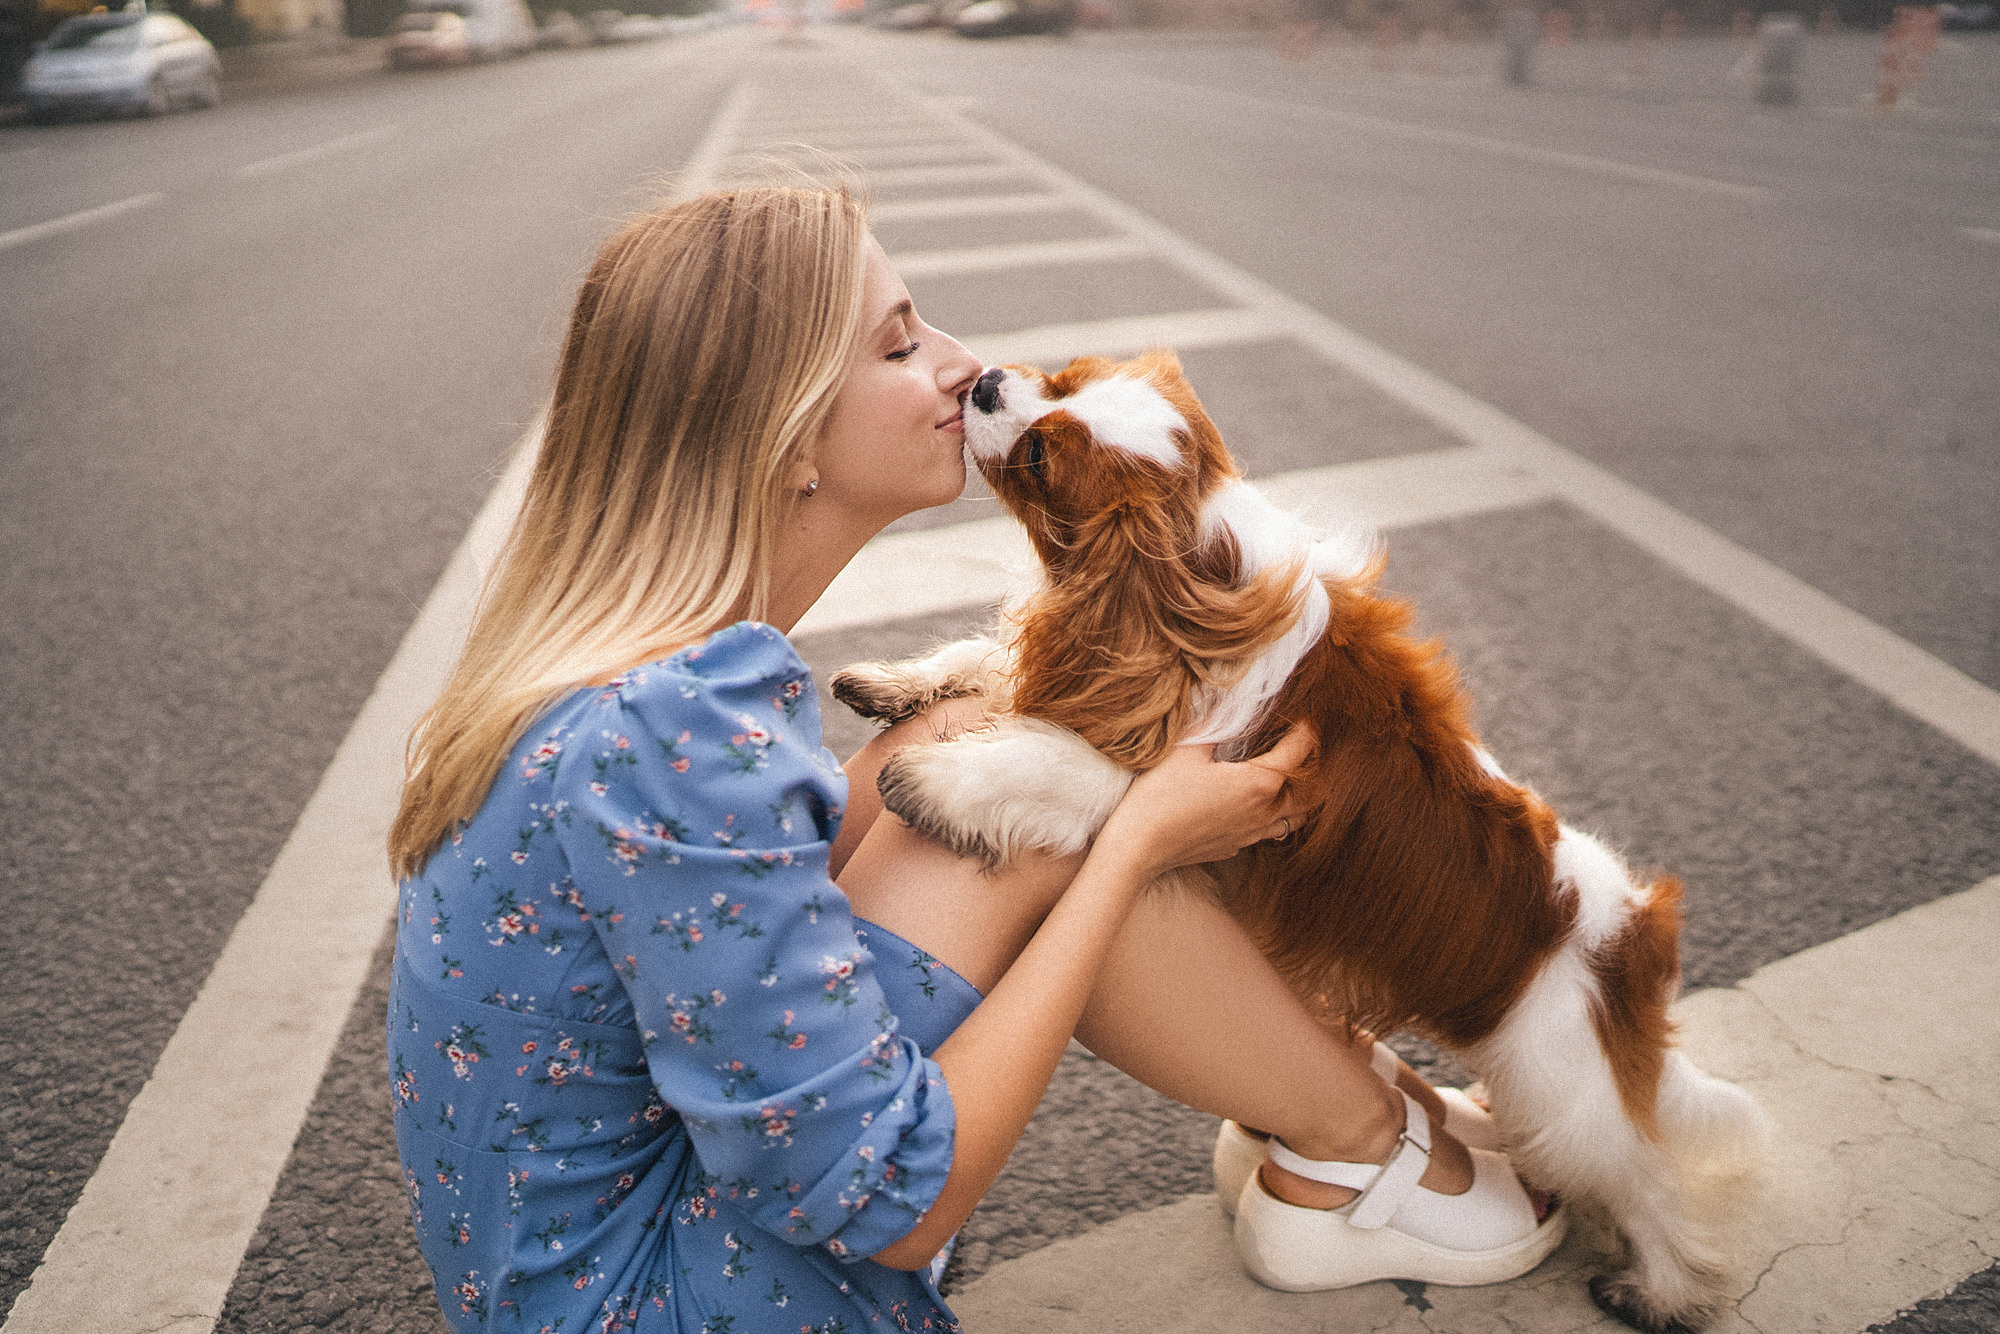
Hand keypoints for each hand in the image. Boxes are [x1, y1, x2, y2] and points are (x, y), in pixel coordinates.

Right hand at [1097, 724, 1317, 876]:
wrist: (1139, 847)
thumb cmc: (1161, 796)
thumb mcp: (1186, 749)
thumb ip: (1216, 726)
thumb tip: (1231, 707)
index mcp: (1259, 783)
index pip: (1299, 752)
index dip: (1304, 731)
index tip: (1300, 718)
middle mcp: (1264, 812)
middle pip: (1312, 793)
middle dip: (1311, 768)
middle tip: (1297, 747)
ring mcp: (1251, 834)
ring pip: (1295, 818)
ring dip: (1298, 797)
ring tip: (1285, 777)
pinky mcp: (1235, 847)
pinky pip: (1268, 831)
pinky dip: (1273, 815)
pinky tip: (1254, 803)